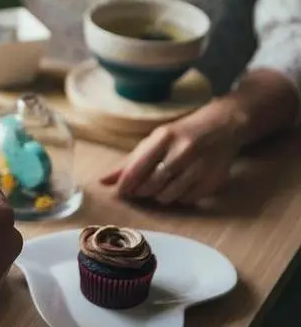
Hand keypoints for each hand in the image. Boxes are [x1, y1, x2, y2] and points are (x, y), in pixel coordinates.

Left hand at [100, 100, 247, 204]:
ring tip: (160, 186)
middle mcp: (183, 151)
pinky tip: (179, 186)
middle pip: (151, 185)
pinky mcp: (213, 181)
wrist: (223, 127)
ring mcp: (200, 167)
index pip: (137, 168)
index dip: (125, 184)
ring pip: (168, 196)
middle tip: (140, 189)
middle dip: (141, 191)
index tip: (120, 192)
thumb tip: (103, 181)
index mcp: (164, 137)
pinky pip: (187, 200)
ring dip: (158, 196)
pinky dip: (179, 198)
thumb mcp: (154, 140)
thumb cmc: (180, 135)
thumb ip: (129, 162)